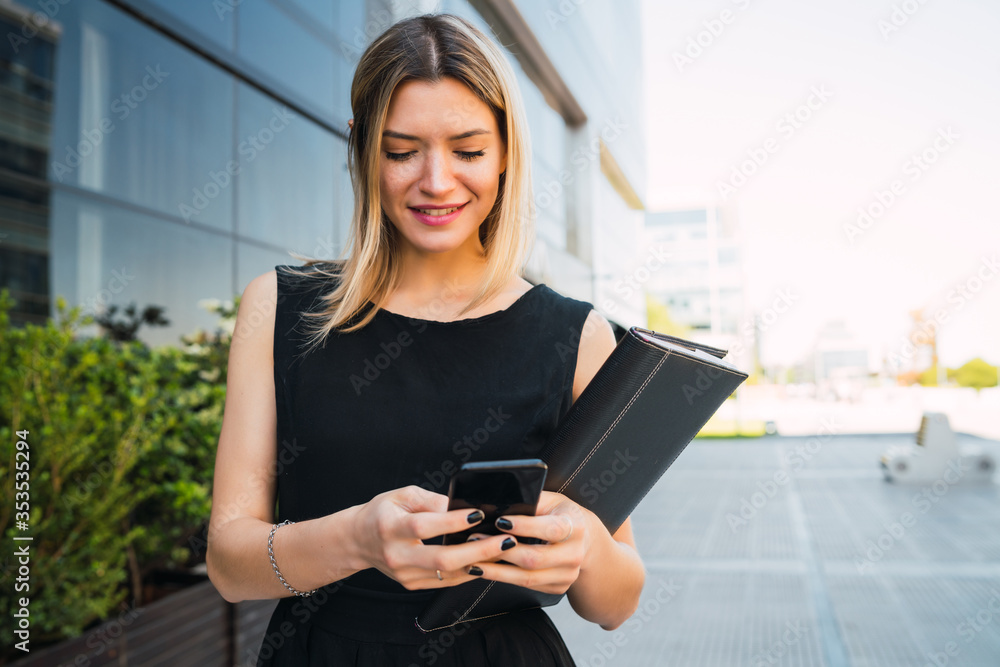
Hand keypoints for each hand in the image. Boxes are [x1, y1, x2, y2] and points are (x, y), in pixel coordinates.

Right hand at [350, 485, 520, 589]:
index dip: (453, 521)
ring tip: (503, 549)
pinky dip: (468, 572)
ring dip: (479, 562)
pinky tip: (486, 561)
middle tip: (505, 540)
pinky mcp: (412, 584)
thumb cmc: (382, 513)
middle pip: (442, 558)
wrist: (358, 541)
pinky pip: (446, 581)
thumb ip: (431, 500)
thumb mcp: (402, 496)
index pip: (425, 526)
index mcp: (391, 527)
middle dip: (478, 549)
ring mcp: (404, 574)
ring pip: (448, 574)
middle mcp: (397, 554)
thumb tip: (462, 506)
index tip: (479, 514)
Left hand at [465, 490, 598, 594]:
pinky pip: (528, 586)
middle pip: (535, 558)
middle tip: (475, 540)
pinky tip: (488, 570)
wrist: (586, 541)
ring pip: (528, 577)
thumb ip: (531, 500)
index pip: (550, 528)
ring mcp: (568, 575)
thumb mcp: (552, 501)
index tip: (499, 521)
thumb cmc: (562, 515)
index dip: (525, 526)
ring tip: (473, 561)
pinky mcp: (559, 588)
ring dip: (497, 570)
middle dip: (502, 551)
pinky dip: (505, 578)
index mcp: (576, 526)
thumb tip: (499, 501)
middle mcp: (575, 553)